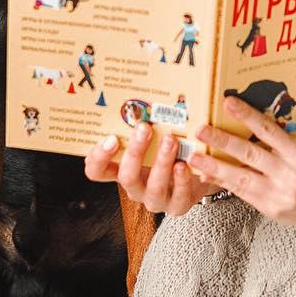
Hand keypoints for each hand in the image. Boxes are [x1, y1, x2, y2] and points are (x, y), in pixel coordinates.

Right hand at [84, 123, 220, 216]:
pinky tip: (185, 163)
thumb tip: (139, 90)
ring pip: (153, 188)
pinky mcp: (178, 205)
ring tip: (171, 141)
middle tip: (145, 128)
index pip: (96, 170)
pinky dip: (181, 179)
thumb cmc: (171, 148)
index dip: (99, 157)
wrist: (199, 172)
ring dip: (161, 163)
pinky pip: (178, 196)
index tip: (111, 137)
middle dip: (135, 152)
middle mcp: (135, 187)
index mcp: (122, 169)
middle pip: (126, 177)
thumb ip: (143, 123)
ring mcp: (156, 199)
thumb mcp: (153, 136)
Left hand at [188, 96, 295, 224]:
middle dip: (223, 141)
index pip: (269, 130)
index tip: (228, 102)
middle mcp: (289, 173)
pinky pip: (242, 194)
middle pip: (251, 154)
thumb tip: (240, 126)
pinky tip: (207, 174)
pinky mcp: (271, 209)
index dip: (247, 115)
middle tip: (201, 129)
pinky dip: (223, 183)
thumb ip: (274, 142)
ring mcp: (279, 194)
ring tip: (195, 156)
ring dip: (215, 165)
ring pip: (241, 177)